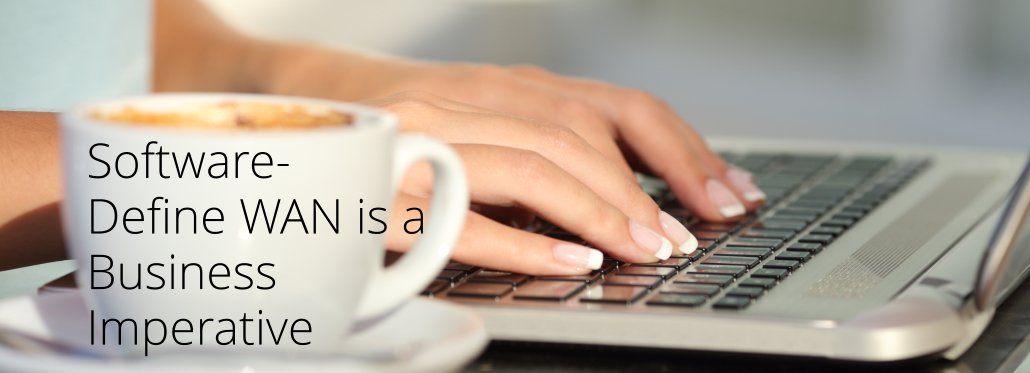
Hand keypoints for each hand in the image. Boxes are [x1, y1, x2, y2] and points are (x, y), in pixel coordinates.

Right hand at [366, 91, 699, 274]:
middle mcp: (471, 99)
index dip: (682, 151)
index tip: (728, 195)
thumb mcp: (487, 123)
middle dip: (642, 192)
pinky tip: (571, 264)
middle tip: (679, 242)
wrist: (291, 118)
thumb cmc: (407, 132)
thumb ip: (549, 145)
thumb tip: (640, 200)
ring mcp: (424, 137)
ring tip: (639, 253)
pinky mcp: (383, 187)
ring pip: (529, 163)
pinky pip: (464, 216)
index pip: (618, 107)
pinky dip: (525, 244)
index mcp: (510, 86)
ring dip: (597, 212)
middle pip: (579, 133)